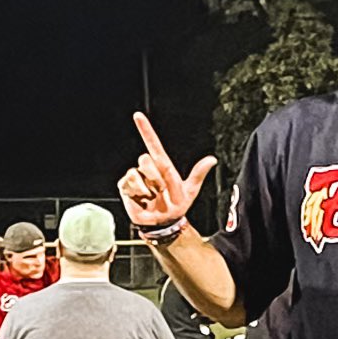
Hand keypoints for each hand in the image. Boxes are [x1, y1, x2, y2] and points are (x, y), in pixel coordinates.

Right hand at [119, 112, 217, 230]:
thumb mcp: (190, 191)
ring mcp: (136, 176)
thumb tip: (212, 159)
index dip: (146, 130)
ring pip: (138, 172)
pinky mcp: (126, 186)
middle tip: (162, 190)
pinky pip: (129, 182)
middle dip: (155, 176)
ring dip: (148, 187)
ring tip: (152, 196)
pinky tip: (142, 199)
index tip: (138, 115)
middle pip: (146, 159)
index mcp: (162, 166)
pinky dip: (138, 192)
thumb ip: (198, 174)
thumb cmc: (176, 205)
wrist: (164, 223)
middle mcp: (148, 168)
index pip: (153, 144)